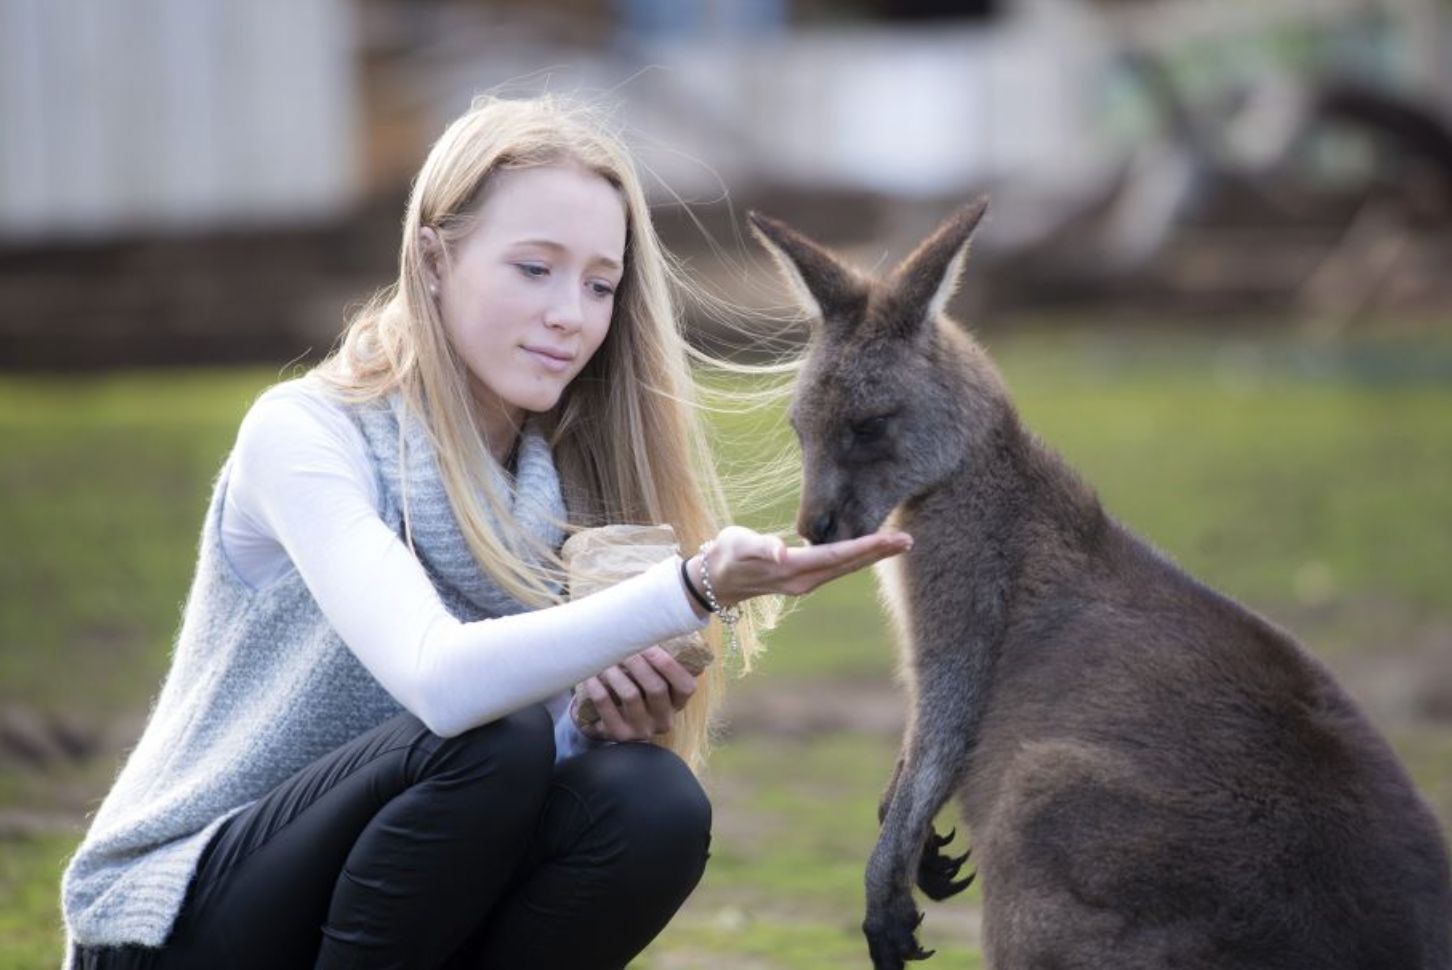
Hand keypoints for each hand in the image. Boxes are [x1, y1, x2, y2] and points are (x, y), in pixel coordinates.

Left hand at [575, 645, 696, 742]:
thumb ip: (659, 663)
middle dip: (638, 663)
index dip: (669, 664)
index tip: (650, 645)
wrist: (612, 725)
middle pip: (656, 688)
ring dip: (616, 672)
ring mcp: (641, 730)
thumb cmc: (636, 692)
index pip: (686, 686)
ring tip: (604, 658)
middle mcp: (663, 720)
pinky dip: (597, 687)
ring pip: (630, 695)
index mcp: (677, 704)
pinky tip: (589, 675)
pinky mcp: (618, 734)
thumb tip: (654, 624)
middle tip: (622, 646)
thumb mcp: (654, 683)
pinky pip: (606, 707)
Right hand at [687, 525, 912, 607]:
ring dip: (872, 556)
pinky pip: (837, 568)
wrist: (715, 579)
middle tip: (908, 539)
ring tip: (897, 544)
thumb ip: (760, 546)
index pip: (837, 556)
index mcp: (792, 569)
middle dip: (878, 552)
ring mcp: (805, 583)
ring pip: (845, 568)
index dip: (865, 547)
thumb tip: (780, 550)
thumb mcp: (738, 546)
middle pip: (848, 565)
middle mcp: (804, 580)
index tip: (890, 539)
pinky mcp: (803, 579)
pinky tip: (869, 550)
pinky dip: (856, 557)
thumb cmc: (726, 555)